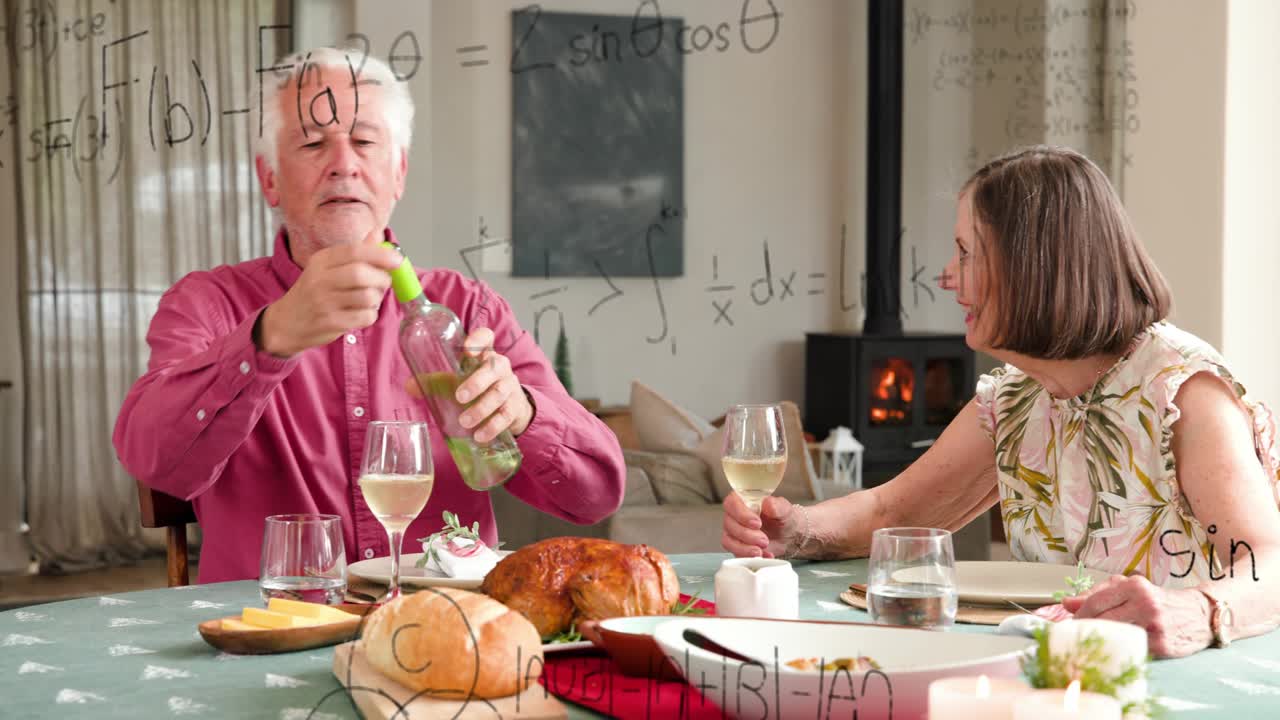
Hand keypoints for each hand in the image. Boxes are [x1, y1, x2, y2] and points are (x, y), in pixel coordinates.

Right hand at [258, 240, 401, 356]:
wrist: (286, 323)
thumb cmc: (313, 292)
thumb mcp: (327, 267)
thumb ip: (353, 253)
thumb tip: (378, 235)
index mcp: (321, 260)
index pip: (354, 251)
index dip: (380, 254)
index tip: (397, 259)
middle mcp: (320, 279)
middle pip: (361, 274)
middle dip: (382, 279)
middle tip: (384, 283)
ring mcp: (324, 302)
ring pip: (367, 297)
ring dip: (377, 298)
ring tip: (370, 299)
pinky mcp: (330, 322)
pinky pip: (365, 316)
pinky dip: (370, 315)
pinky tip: (361, 313)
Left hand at [406, 327, 532, 441]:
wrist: (512, 406)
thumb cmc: (482, 388)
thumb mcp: (460, 380)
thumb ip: (437, 382)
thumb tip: (408, 386)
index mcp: (484, 355)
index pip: (486, 338)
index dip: (479, 339)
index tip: (466, 349)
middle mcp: (500, 368)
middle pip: (494, 368)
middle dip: (477, 382)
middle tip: (459, 397)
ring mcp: (510, 387)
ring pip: (499, 394)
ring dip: (482, 409)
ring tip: (465, 422)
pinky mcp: (515, 408)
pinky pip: (506, 416)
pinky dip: (493, 427)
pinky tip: (480, 436)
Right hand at [721, 493, 800, 558]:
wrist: (789, 534)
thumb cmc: (783, 517)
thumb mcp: (784, 509)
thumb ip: (776, 505)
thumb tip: (768, 503)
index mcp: (742, 500)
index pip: (731, 504)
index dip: (741, 514)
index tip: (757, 523)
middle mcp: (734, 516)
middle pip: (729, 525)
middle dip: (747, 535)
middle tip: (764, 539)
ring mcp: (734, 533)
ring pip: (729, 541)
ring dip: (745, 548)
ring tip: (762, 550)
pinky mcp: (737, 547)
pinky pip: (737, 554)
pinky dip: (750, 557)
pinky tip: (765, 556)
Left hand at [1060, 574, 1212, 657]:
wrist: (1199, 614)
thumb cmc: (1158, 600)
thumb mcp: (1130, 589)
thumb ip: (1098, 593)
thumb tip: (1067, 603)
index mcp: (1134, 585)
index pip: (1095, 601)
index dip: (1079, 615)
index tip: (1071, 623)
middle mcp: (1145, 603)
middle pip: (1102, 619)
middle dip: (1087, 628)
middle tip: (1079, 635)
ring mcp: (1154, 625)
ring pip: (1115, 634)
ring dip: (1101, 639)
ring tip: (1095, 641)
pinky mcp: (1161, 645)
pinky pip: (1131, 648)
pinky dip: (1120, 648)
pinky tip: (1116, 648)